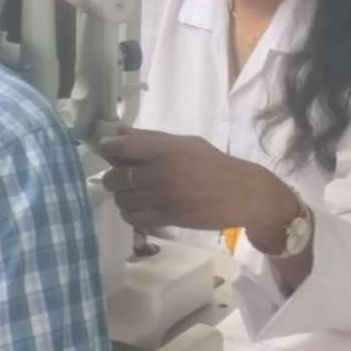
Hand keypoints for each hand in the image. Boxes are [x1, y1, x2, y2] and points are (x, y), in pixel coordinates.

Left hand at [100, 125, 296, 237]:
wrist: (242, 192)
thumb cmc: (213, 164)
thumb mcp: (185, 143)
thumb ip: (151, 138)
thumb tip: (119, 131)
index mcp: (164, 148)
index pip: (121, 146)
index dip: (109, 149)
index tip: (108, 152)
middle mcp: (160, 171)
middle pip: (115, 178)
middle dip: (113, 179)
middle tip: (122, 180)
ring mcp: (163, 196)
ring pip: (123, 200)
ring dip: (123, 199)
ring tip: (133, 197)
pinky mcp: (169, 217)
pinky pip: (135, 219)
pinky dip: (132, 215)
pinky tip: (140, 211)